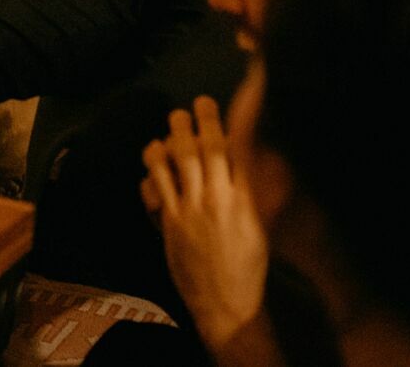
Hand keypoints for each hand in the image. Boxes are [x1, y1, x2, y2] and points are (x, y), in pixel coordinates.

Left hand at [140, 97, 267, 348]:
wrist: (227, 304)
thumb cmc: (248, 265)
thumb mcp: (257, 225)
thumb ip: (246, 191)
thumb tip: (239, 160)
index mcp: (243, 199)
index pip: (234, 150)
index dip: (224, 123)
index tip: (218, 105)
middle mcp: (216, 201)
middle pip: (202, 150)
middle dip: (195, 122)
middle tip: (190, 106)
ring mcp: (189, 212)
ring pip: (174, 164)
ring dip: (169, 139)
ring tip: (168, 126)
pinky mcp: (170, 225)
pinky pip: (155, 189)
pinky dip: (152, 171)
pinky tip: (152, 164)